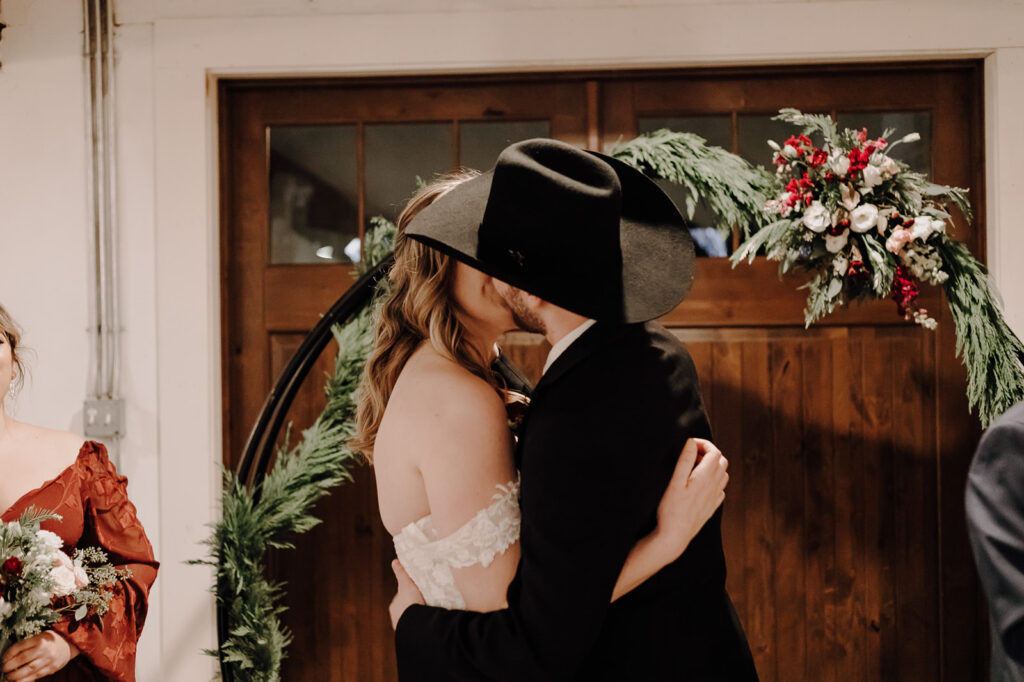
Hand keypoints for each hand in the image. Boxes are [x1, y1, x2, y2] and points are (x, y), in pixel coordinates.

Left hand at [2, 631, 78, 681]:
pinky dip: (25, 680)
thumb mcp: (40, 637)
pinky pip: (36, 676)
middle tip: (4, 669)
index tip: (3, 659)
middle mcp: (45, 649)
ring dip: (16, 675)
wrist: (69, 645)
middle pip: (23, 658)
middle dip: (10, 666)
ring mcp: (49, 659)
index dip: (8, 654)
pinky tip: (18, 681)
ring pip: (29, 669)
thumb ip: (27, 645)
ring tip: (9, 677)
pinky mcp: (51, 668)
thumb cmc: (50, 641)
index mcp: (40, 639)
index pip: (20, 646)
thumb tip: (9, 657)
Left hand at [389, 559, 424, 629]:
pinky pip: (418, 627)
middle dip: (415, 605)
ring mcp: (404, 628)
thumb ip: (402, 573)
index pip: (402, 596)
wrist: (415, 624)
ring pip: (413, 618)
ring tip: (430, 611)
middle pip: (408, 608)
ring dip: (419, 615)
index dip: (411, 593)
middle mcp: (397, 618)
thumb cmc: (410, 603)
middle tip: (427, 600)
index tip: (420, 590)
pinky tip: (430, 621)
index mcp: (394, 606)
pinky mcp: (412, 636)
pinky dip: (422, 624)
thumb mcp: (407, 585)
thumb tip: (395, 561)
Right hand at [652, 438, 728, 562]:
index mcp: (706, 477)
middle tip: (691, 454)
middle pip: (722, 461)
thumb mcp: (675, 481)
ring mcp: (715, 497)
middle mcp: (714, 486)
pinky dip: (714, 480)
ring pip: (723, 474)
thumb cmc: (672, 509)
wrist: (675, 536)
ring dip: (713, 466)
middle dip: (708, 453)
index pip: (714, 452)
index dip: (703, 444)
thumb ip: (685, 460)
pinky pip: (720, 489)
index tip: (689, 444)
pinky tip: (700, 484)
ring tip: (695, 467)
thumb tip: (691, 443)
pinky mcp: (712, 507)